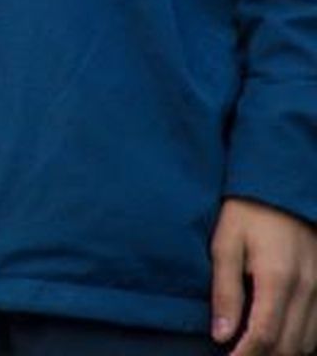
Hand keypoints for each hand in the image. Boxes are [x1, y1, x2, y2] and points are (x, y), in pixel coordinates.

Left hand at [212, 195, 316, 354]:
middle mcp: (307, 289)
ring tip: (254, 351)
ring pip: (307, 343)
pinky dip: (300, 343)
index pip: (264, 335)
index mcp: (277, 278)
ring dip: (282, 353)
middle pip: (288, 346)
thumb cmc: (247, 213)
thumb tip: (221, 335)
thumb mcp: (225, 243)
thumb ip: (224, 290)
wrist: (284, 189)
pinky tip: (279, 341)